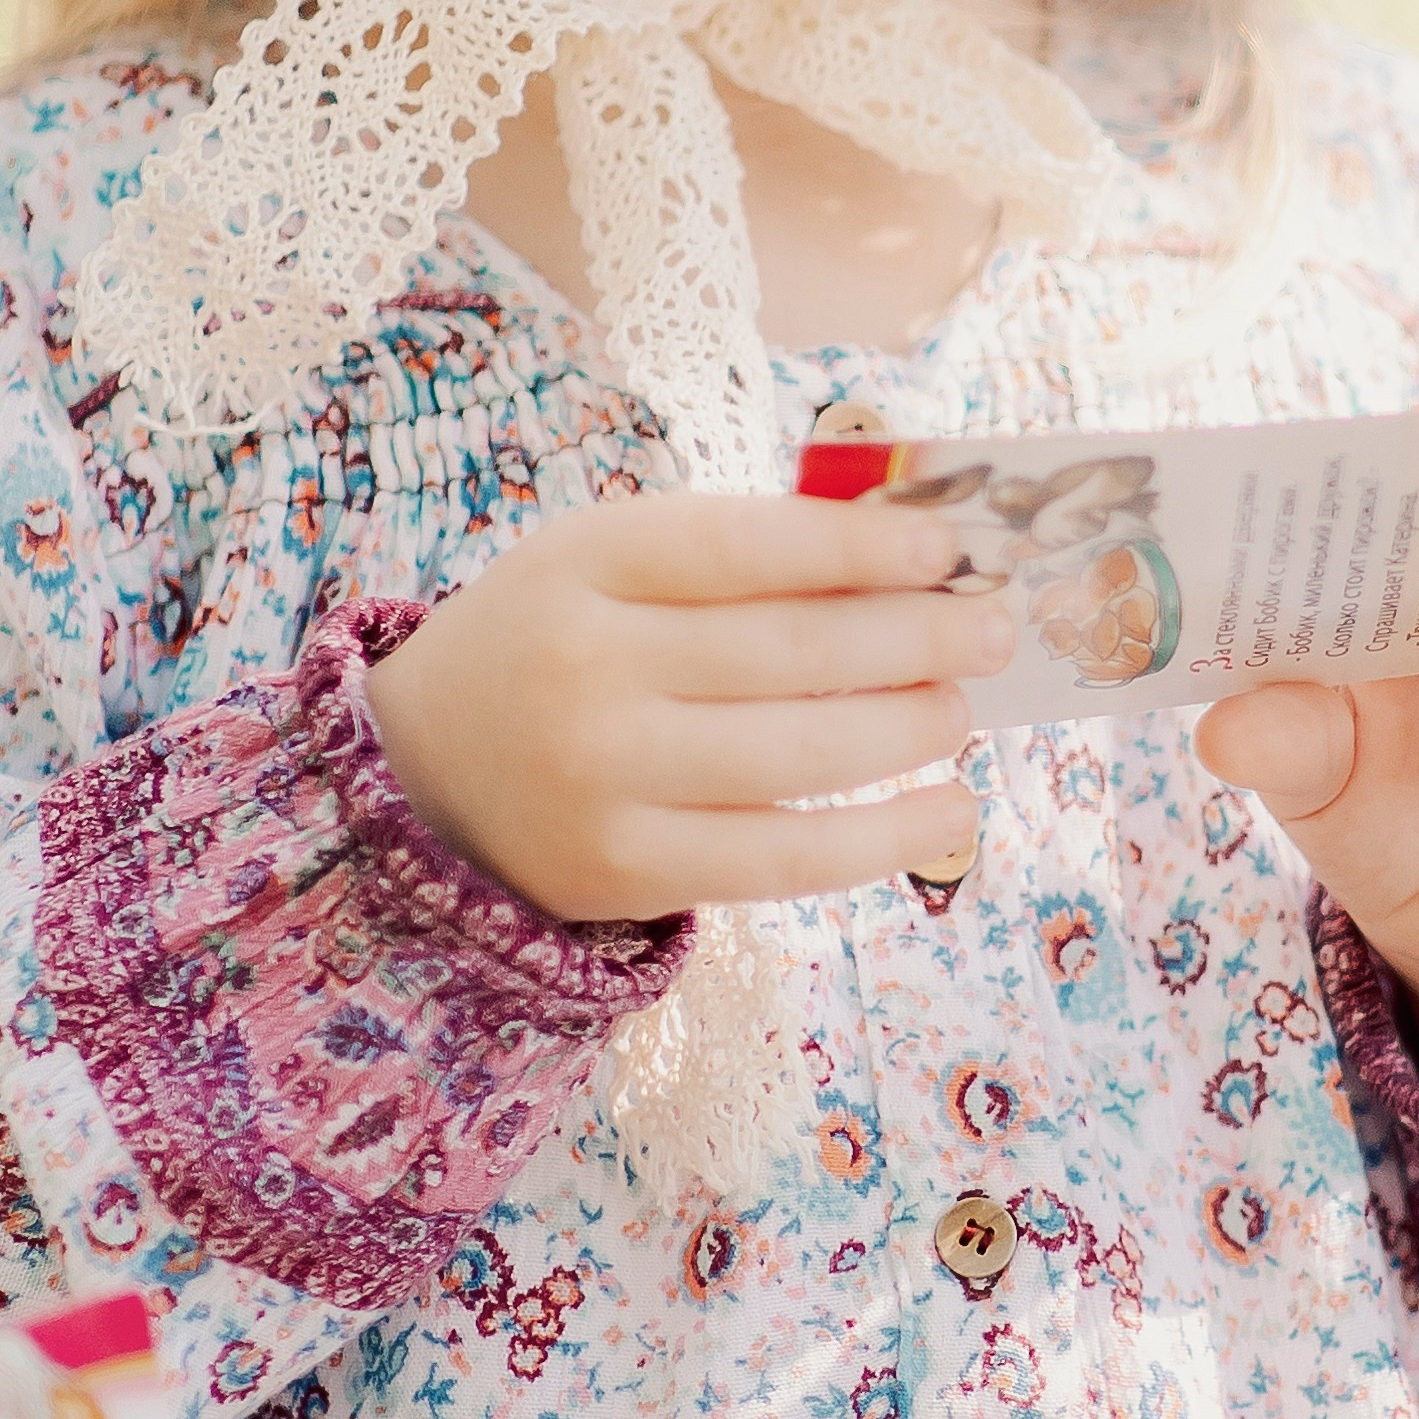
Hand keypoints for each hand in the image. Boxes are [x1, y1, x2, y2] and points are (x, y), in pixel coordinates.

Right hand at [362, 492, 999, 920]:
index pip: (747, 547)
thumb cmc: (555, 639)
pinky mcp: (625, 871)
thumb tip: (907, 556)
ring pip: (799, 755)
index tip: (950, 549)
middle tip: (994, 629)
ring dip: (909, 728)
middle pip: (788, 652)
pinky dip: (884, 837)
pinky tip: (949, 808)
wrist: (423, 769)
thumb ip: (734, 551)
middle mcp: (588, 669)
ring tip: (963, 708)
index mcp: (585, 562)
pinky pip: (783, 858)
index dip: (860, 548)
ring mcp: (604, 778)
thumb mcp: (608, 560)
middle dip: (916, 637)